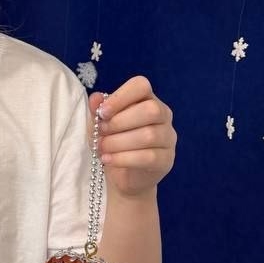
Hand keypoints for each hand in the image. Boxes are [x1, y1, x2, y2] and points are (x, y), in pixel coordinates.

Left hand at [89, 76, 175, 199]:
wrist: (123, 176)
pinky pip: (149, 157)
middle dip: (120, 121)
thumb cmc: (113, 143)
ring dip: (119, 142)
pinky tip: (108, 160)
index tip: (102, 113)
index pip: (141, 86)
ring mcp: (168, 138)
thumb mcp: (100, 125)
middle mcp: (163, 115)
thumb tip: (95, 98)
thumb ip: (97, 110)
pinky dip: (124, 158)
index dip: (121, 97)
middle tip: (101, 132)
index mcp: (147, 99)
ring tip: (102, 148)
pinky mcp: (166, 160)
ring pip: (149, 135)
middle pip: (151, 110)